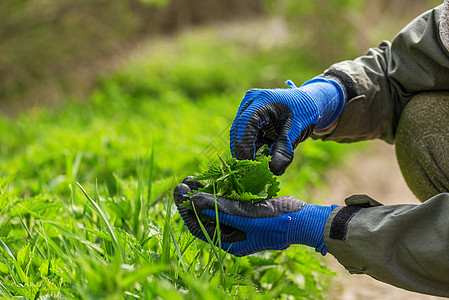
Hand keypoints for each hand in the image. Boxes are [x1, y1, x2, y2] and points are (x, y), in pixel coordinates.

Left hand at [174, 177, 337, 256]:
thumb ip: (219, 209)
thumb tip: (192, 201)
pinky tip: (211, 179)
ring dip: (203, 193)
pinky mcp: (246, 210)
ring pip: (213, 207)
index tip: (179, 192)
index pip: (199, 227)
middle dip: (191, 200)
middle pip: (203, 216)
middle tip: (182, 183)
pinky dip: (218, 191)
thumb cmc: (276, 222)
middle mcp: (231, 233)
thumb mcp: (246, 216)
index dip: (186, 210)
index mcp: (229, 242)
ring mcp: (238, 222)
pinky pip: (226, 201)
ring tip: (192, 179)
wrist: (303, 219)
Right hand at [230, 78, 343, 174]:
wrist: (308, 102)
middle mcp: (250, 101)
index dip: (245, 147)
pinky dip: (253, 147)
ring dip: (249, 151)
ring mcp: (247, 108)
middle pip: (238, 130)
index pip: (245, 125)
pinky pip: (244, 136)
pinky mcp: (247, 117)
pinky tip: (265, 152)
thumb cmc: (304, 113)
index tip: (252, 167)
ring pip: (239, 135)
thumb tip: (273, 171)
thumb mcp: (296, 132)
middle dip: (245, 152)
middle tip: (254, 171)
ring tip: (264, 162)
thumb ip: (284, 151)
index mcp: (262, 99)